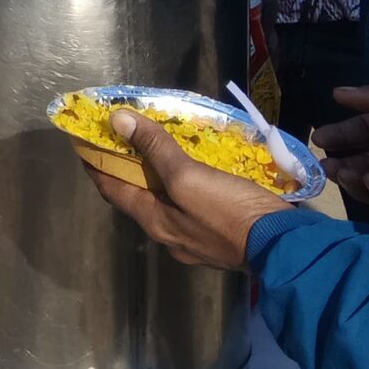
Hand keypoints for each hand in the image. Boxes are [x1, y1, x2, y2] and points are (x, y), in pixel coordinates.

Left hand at [82, 108, 283, 268]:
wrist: (286, 249)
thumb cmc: (230, 213)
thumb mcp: (189, 177)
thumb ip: (155, 149)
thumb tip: (116, 120)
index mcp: (155, 220)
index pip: (110, 188)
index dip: (94, 163)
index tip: (83, 140)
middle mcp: (170, 233)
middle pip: (137, 195)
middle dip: (127, 166)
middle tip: (123, 135)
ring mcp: (196, 238)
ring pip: (166, 200)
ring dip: (158, 175)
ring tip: (160, 146)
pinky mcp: (221, 235)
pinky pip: (193, 204)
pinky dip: (186, 185)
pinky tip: (198, 169)